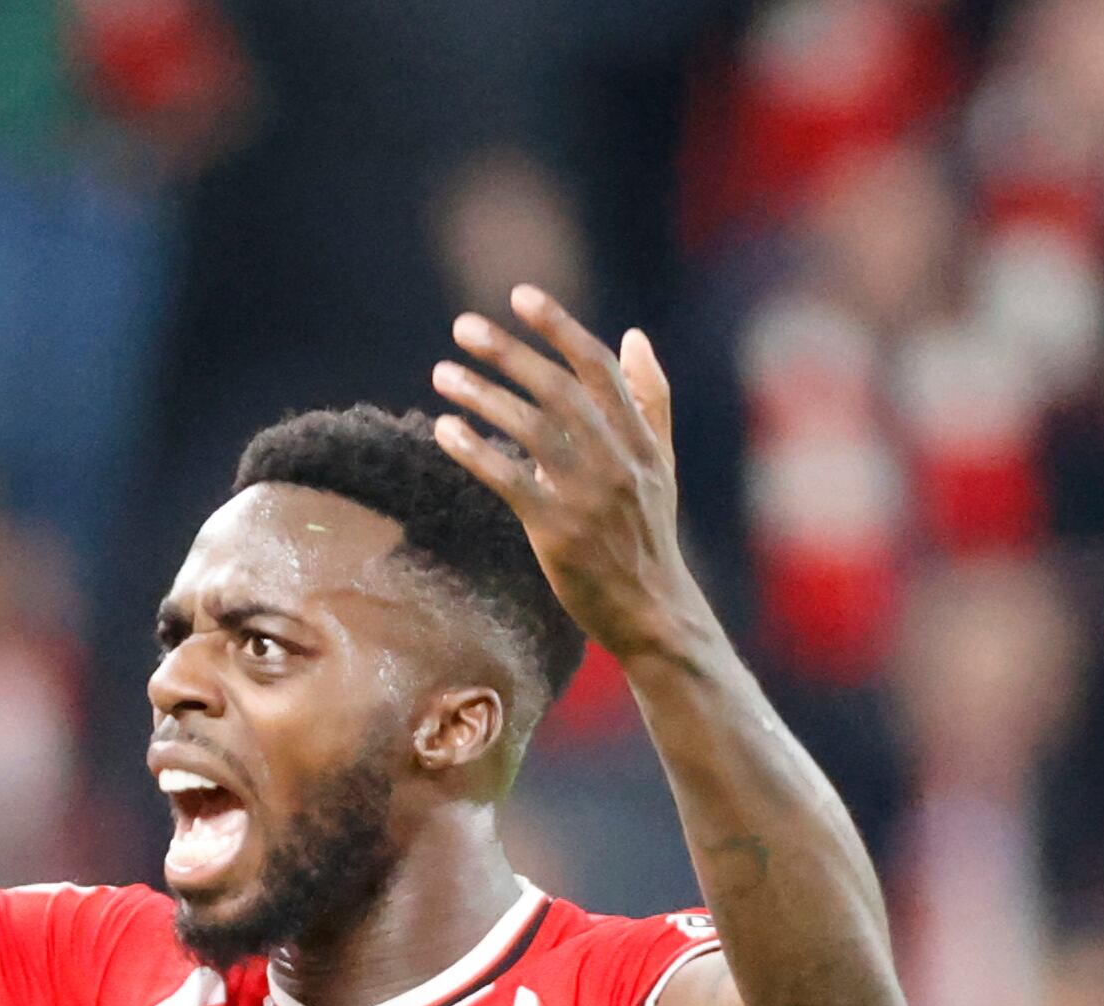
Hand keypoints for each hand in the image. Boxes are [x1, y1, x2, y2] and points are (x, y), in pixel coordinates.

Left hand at [430, 285, 712, 665]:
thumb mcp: (660, 463)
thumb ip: (650, 398)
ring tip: (442, 373)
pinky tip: (445, 430)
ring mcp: (589, 496)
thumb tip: (633, 335)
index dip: (559, 327)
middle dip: (510, 352)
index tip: (520, 296)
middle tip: (463, 326)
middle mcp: (617, 459)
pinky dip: (477, 452)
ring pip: (531, 430)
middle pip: (558, 390)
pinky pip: (510, 482)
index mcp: (640, 438)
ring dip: (483, 396)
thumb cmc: (648, 534)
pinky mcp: (559, 532)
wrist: (653, 611)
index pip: (598, 367)